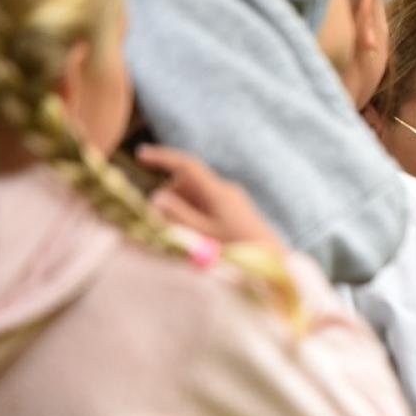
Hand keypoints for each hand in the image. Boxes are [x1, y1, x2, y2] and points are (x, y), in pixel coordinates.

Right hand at [137, 144, 284, 255]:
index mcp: (218, 192)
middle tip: (161, 221)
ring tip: (184, 233)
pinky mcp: (236, 209)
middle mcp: (226, 190)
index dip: (162, 157)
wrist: (274, 262)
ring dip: (183, 207)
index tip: (140, 153)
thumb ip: (179, 216)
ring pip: (196, 194)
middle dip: (171, 196)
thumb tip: (156, 196)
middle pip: (188, 182)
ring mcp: (232, 199)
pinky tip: (197, 234)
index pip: (186, 165)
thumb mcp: (204, 235)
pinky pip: (207, 203)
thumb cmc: (239, 250)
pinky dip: (195, 213)